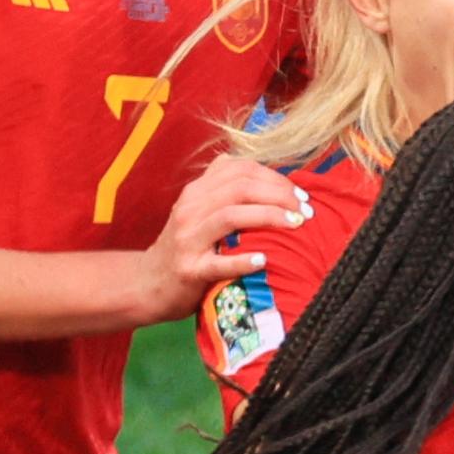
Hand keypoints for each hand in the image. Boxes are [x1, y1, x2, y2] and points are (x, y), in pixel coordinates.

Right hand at [131, 156, 311, 323]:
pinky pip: (218, 262)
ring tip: (295, 225)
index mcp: (197, 191)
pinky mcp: (188, 270)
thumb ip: (228, 194)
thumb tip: (274, 181)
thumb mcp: (201, 212)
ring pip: (231, 216)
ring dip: (269, 217)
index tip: (300, 194)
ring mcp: (186, 239)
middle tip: (305, 211)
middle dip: (279, 195)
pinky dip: (243, 260)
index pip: (240, 169)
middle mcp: (190, 208)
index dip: (275, 178)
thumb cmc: (187, 248)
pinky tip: (264, 260)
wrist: (148, 284)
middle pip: (240, 188)